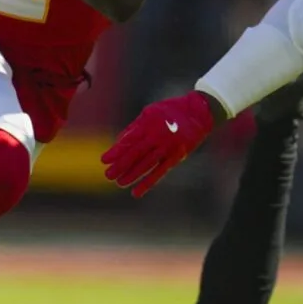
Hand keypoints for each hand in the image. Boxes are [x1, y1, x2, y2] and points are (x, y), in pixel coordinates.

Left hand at [102, 90, 218, 197]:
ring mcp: (169, 146)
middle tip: (108, 176)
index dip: (116, 151)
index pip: (129, 140)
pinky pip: (160, 171)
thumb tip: (118, 143)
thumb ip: (134, 128)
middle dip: (121, 166)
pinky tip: (137, 192)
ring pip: (147, 164)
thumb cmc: (169, 111)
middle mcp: (159, 135)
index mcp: (149, 122)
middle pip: (136, 154)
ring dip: (132, 175)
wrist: (199, 113)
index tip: (103, 160)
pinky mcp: (177, 156)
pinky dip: (148, 183)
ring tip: (119, 183)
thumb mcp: (149, 113)